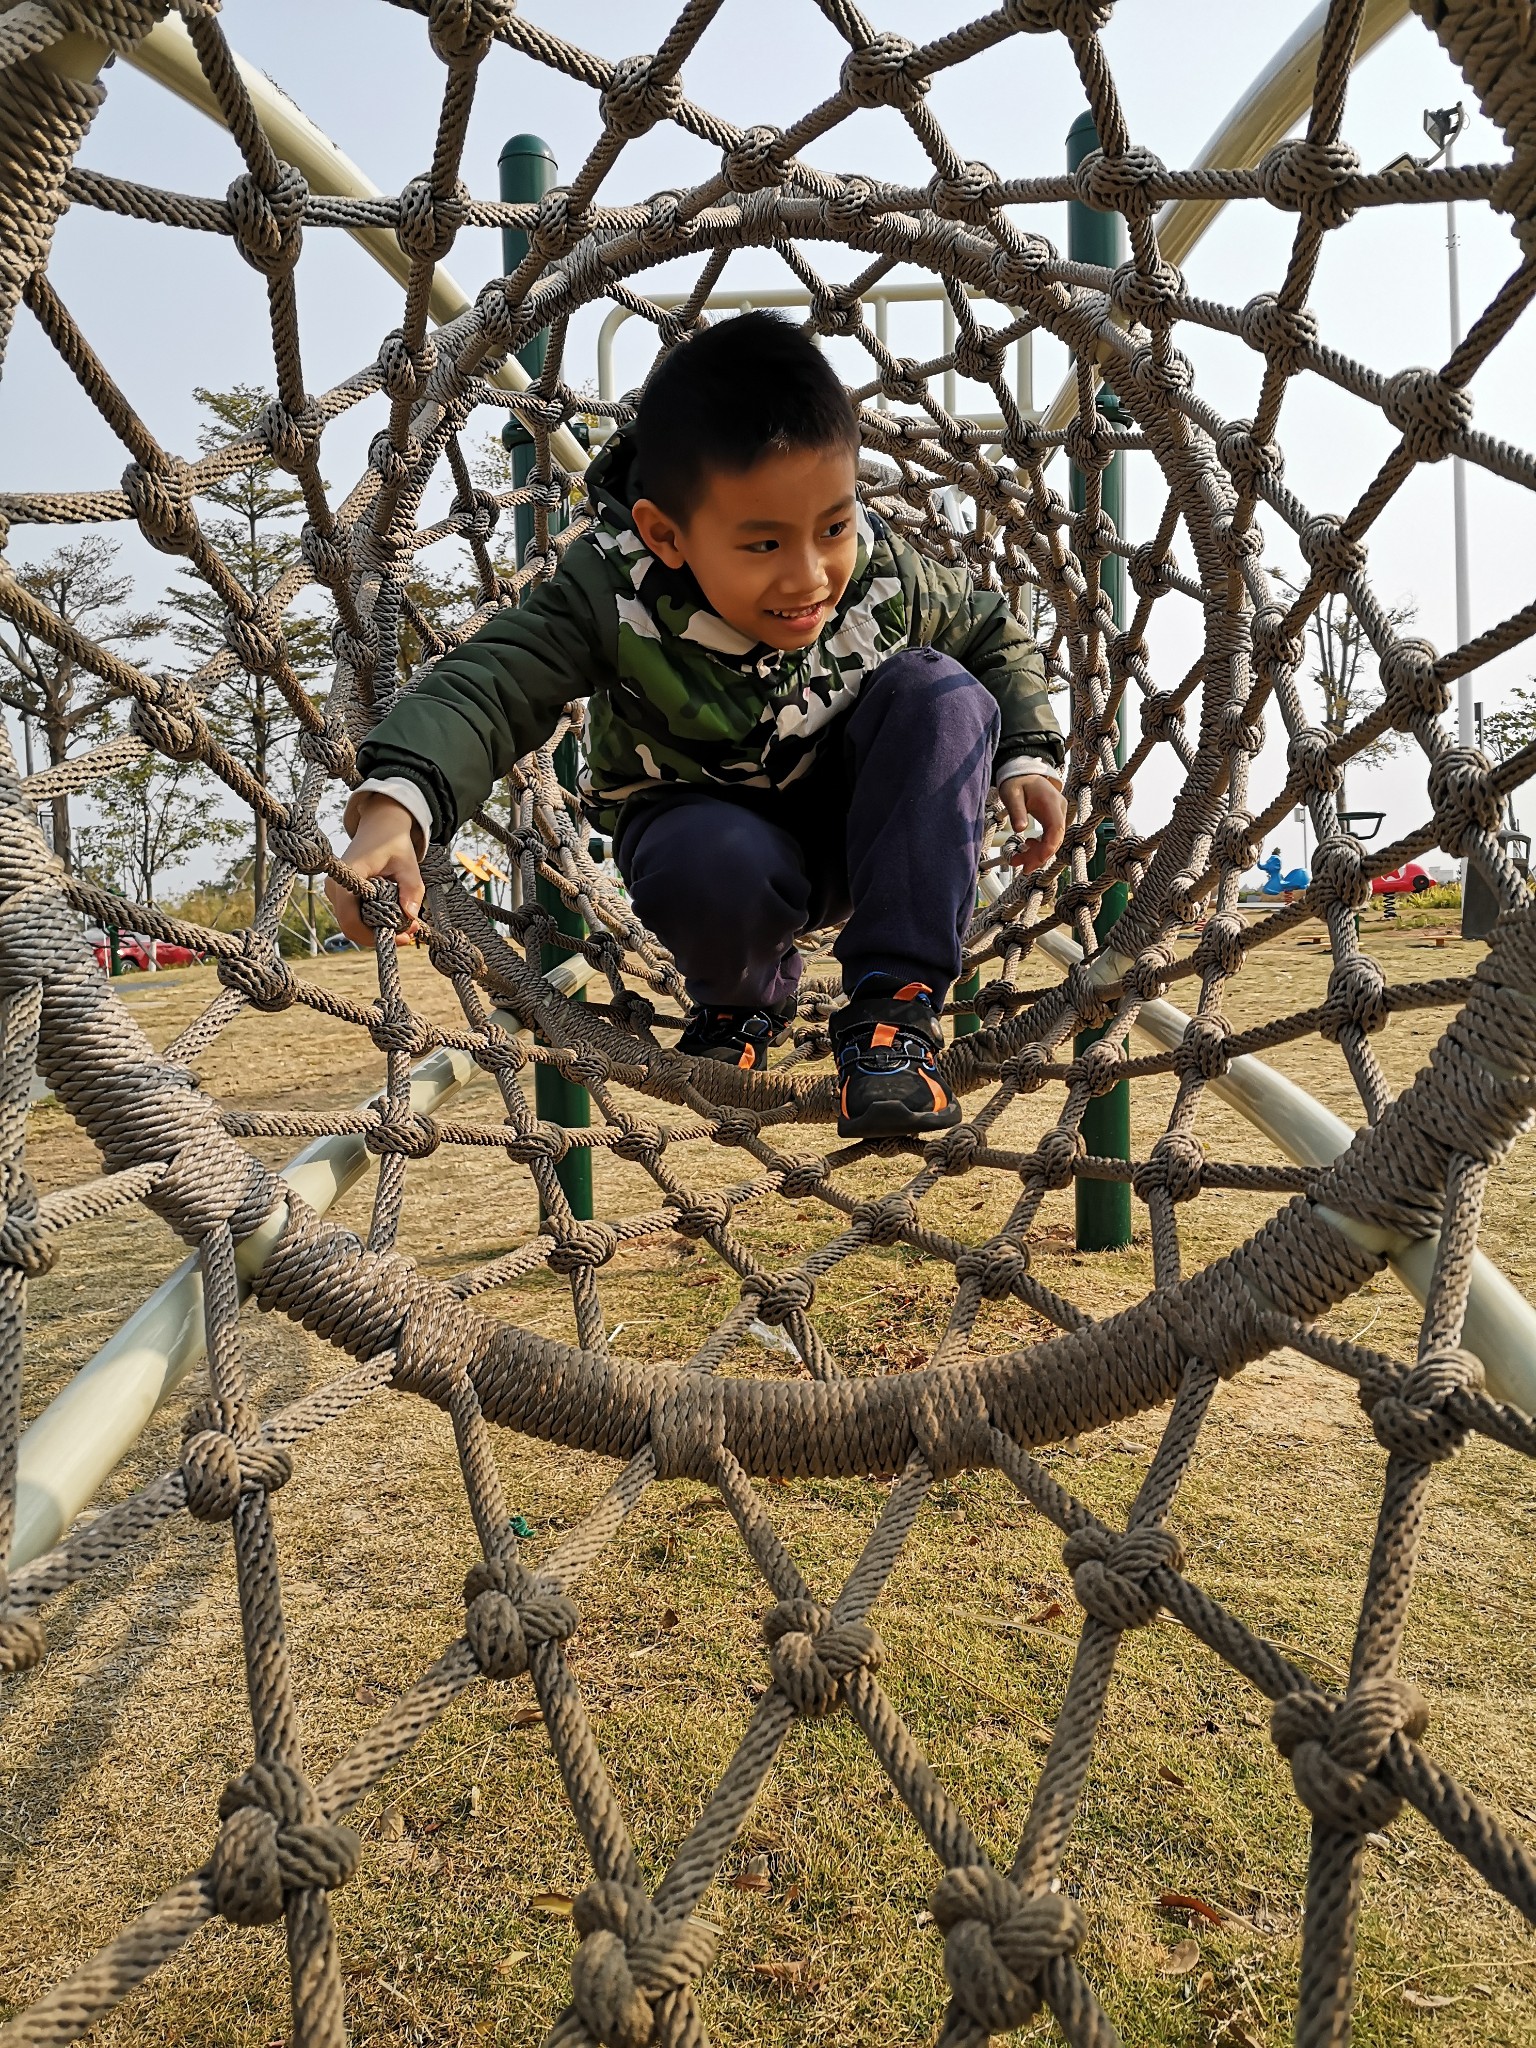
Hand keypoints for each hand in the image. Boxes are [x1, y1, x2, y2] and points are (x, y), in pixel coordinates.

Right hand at [325, 793, 424, 945]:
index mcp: (349, 876)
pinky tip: (393, 919)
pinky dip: (372, 923)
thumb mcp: (408, 865)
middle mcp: (335, 886)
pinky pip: (354, 917)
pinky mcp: (341, 895)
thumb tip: (411, 917)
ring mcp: (335, 891)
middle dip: (378, 936)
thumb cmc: (393, 842)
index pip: (350, 918)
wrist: (380, 826)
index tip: (403, 936)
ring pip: (352, 925)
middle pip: (350, 927)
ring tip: (405, 926)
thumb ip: (412, 890)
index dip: (374, 934)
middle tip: (408, 934)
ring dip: (376, 931)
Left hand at [1000, 773, 1065, 873]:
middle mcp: (1059, 809)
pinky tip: (1027, 847)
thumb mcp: (1011, 794)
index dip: (1047, 849)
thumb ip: (1016, 811)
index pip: (1056, 831)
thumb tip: (1020, 829)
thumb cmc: (1017, 781)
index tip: (1033, 862)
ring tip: (1019, 859)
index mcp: (1051, 803)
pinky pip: (1050, 836)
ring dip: (1038, 853)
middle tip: (1021, 867)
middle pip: (1055, 839)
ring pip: (1053, 840)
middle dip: (1039, 856)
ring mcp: (1058, 813)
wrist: (1023, 771)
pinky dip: (1040, 845)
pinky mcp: (1054, 817)